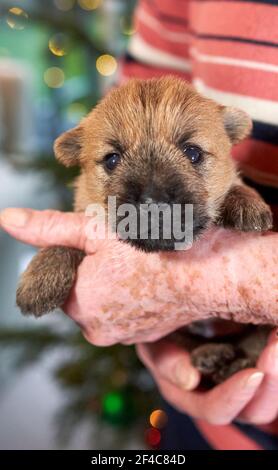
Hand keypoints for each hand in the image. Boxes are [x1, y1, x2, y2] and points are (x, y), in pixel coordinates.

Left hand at [0, 208, 276, 345]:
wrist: (209, 274)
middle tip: (122, 251)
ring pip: (104, 302)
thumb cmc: (155, 249)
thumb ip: (48, 228)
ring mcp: (122, 337)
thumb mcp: (95, 230)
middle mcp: (95, 329)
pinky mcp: (144, 337)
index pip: (59, 277)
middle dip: (93, 272)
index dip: (77, 256)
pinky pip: (125, 313)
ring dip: (114, 284)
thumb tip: (7, 219)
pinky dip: (131, 297)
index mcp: (77, 303)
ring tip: (139, 264)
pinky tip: (149, 279)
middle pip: (80, 292)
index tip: (101, 244)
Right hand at [137, 329, 277, 424]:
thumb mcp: (154, 341)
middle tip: (276, 349)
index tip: (253, 374)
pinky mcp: (255, 362)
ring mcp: (242, 379)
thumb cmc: (161, 330)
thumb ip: (166, 359)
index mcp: (190, 395)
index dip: (234, 397)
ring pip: (270, 393)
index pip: (215, 409)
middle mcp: (220, 394)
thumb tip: (190, 379)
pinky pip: (273, 367)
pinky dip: (276, 350)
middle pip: (254, 410)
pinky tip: (276, 328)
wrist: (176, 310)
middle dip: (272, 383)